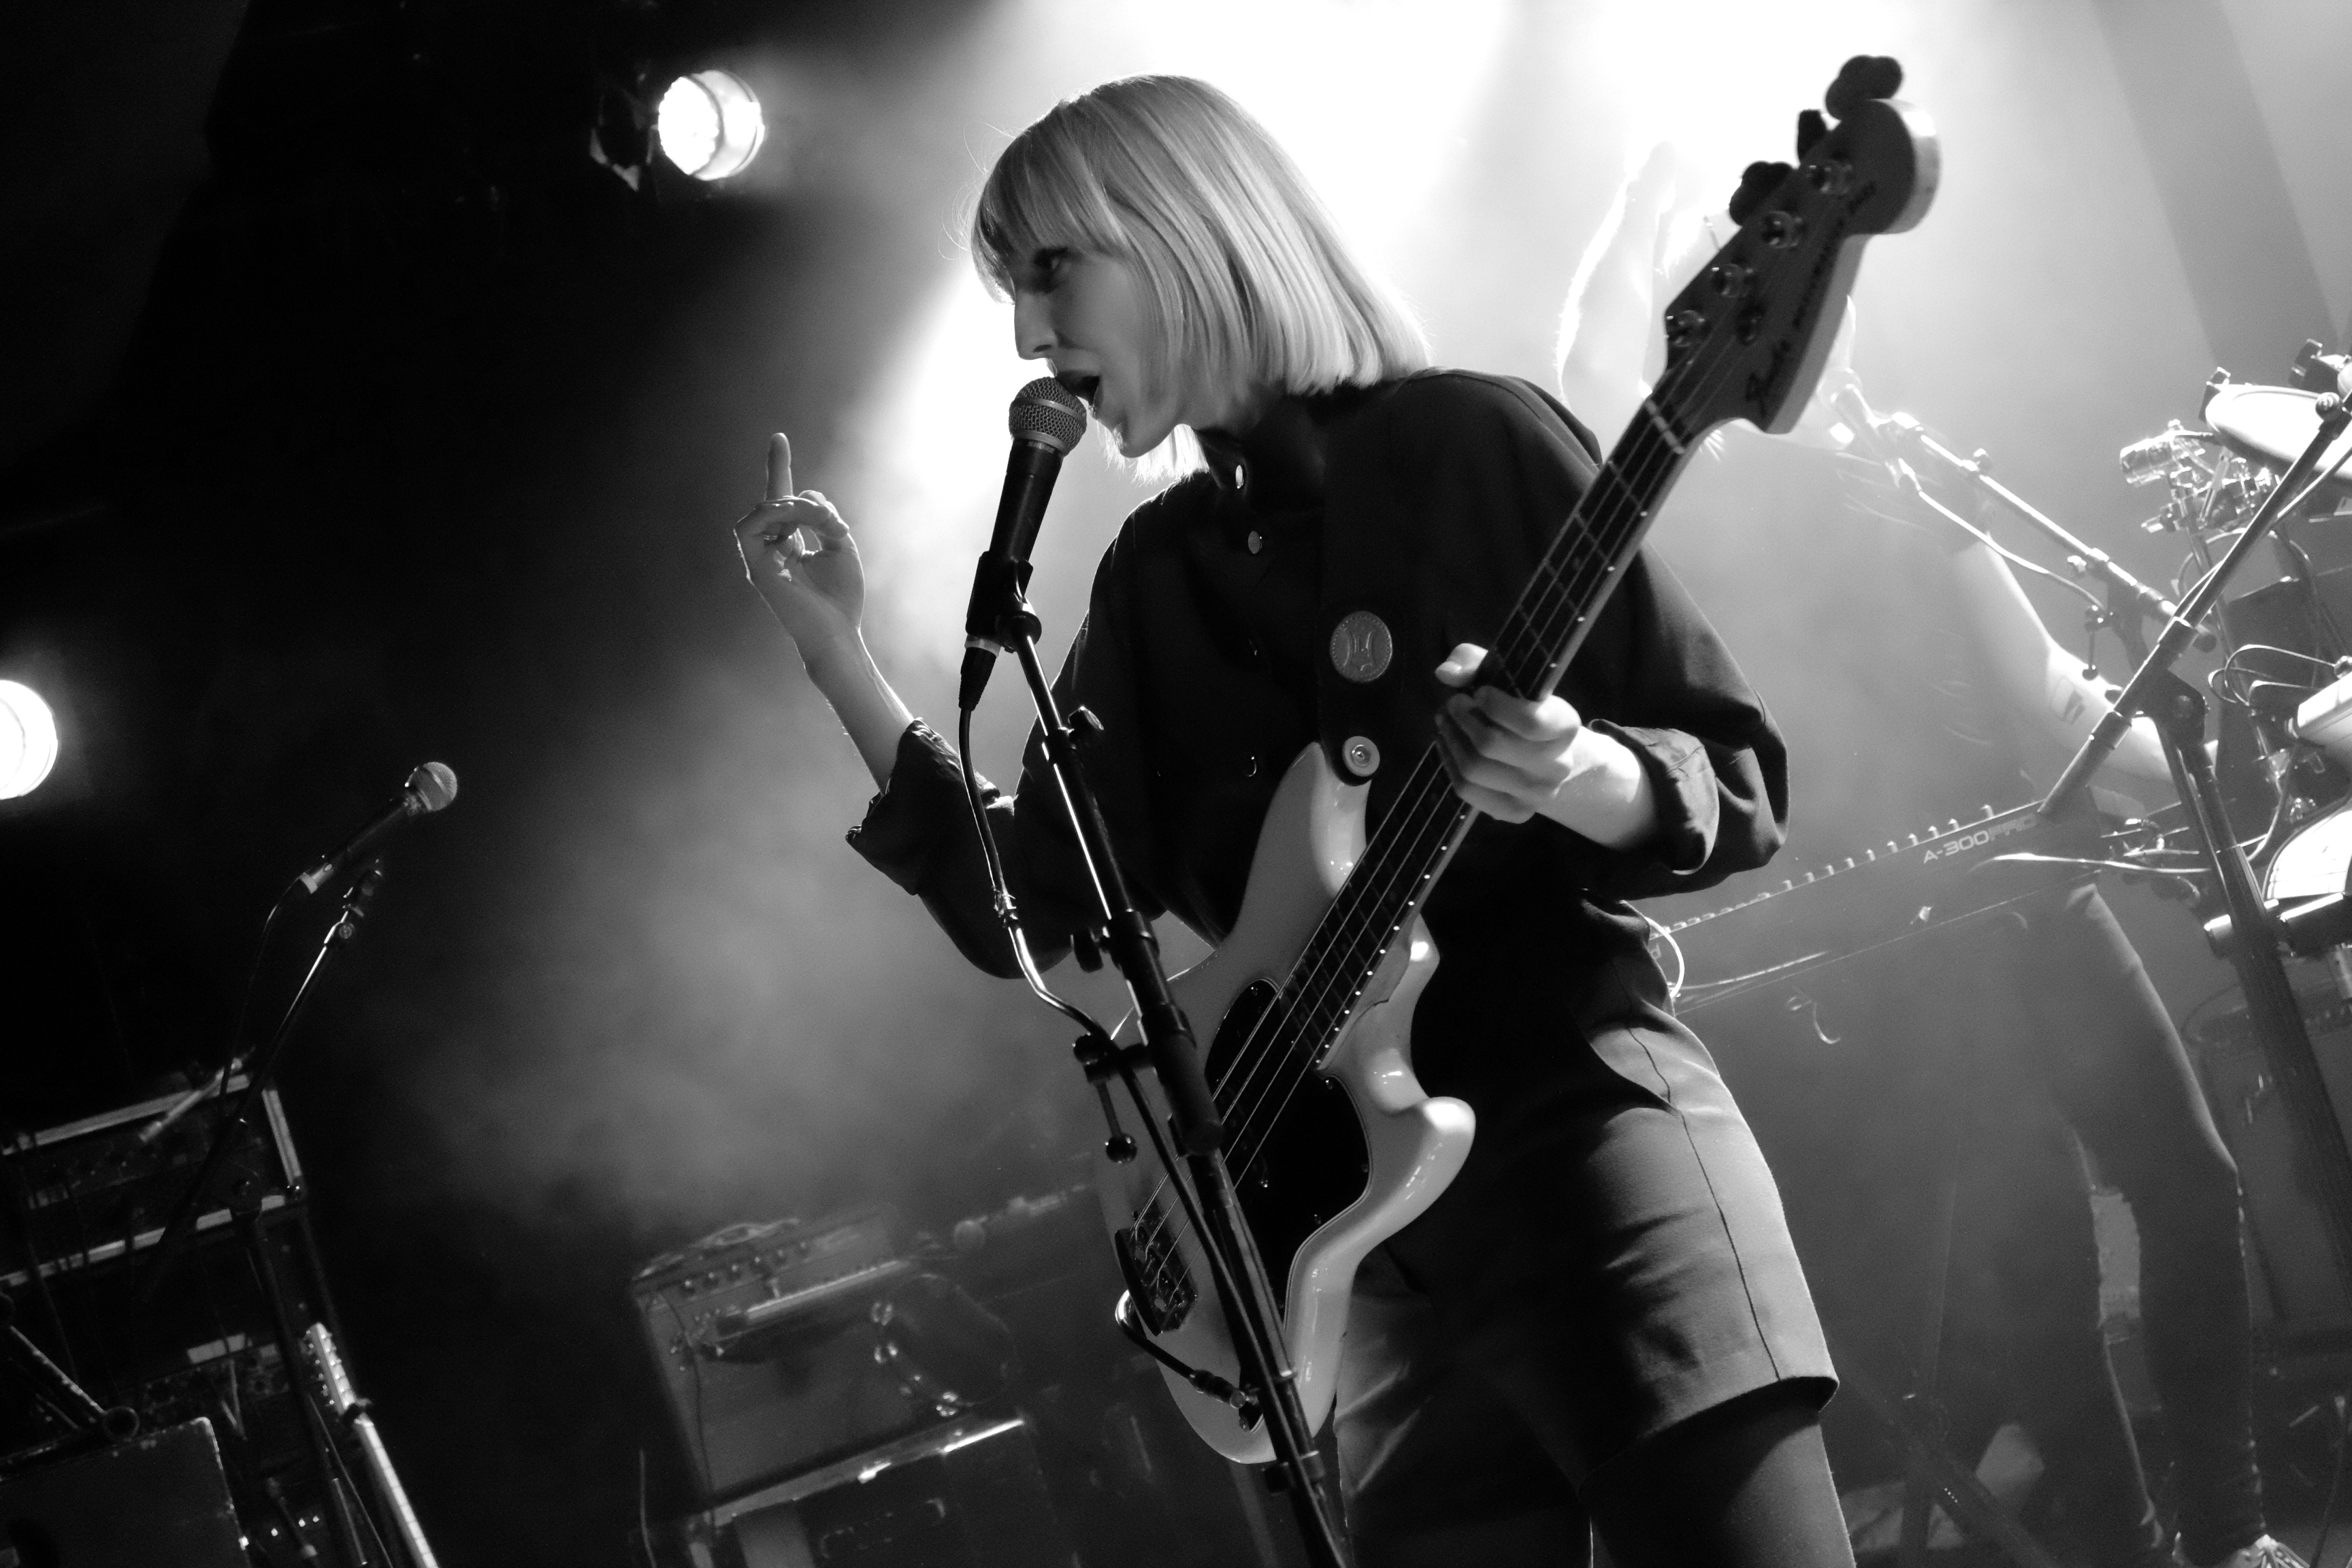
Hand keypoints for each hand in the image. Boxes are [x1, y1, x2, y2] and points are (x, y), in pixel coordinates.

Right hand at [733, 433, 865, 664]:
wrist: (837, 632)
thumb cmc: (842, 597)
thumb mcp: (841, 545)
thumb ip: (824, 517)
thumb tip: (804, 498)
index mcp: (791, 542)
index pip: (782, 500)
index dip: (779, 467)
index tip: (778, 437)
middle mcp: (772, 546)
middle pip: (779, 499)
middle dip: (805, 501)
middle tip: (831, 524)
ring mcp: (761, 556)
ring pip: (765, 510)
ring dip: (790, 508)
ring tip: (814, 524)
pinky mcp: (754, 567)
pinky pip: (747, 528)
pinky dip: (768, 516)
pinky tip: (790, 523)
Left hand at [1433, 643, 1655, 847]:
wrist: (1547, 754)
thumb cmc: (1523, 706)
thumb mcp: (1507, 676)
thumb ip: (1475, 662)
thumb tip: (1446, 673)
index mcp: (1565, 727)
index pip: (1530, 722)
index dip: (1495, 704)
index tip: (1479, 691)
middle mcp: (1558, 764)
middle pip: (1491, 745)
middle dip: (1463, 718)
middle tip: (1453, 703)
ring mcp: (1538, 794)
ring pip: (1474, 770)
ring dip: (1451, 739)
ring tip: (1446, 720)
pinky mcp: (1515, 812)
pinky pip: (1468, 792)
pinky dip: (1449, 764)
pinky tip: (1448, 744)